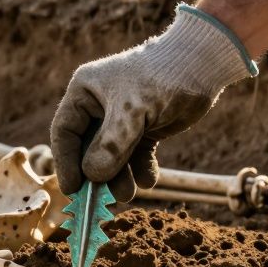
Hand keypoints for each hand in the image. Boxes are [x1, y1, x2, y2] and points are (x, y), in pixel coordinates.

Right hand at [50, 5, 255, 201]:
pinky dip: (140, 170)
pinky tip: (149, 178)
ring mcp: (122, 119)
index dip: (66, 162)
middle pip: (88, 149)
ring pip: (113, 157)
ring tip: (129, 193)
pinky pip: (135, 157)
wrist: (202, 66)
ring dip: (119, 177)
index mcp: (84, 92)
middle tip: (101, 200)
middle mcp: (99, 106)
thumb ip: (111, 145)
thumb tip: (91, 176)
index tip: (72, 189)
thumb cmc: (161, 78)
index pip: (65, 131)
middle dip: (97, 174)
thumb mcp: (132, 112)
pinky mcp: (144, 129)